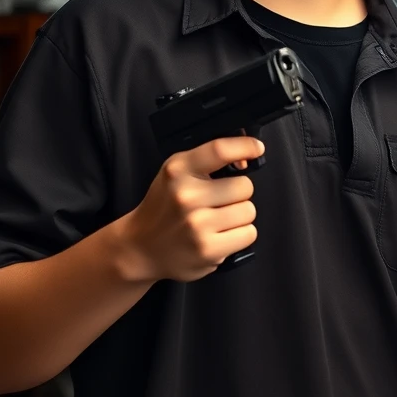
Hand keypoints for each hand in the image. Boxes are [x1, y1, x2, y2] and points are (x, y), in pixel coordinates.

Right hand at [115, 136, 263, 282]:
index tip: (257, 149)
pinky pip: (248, 234)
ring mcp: (197, 225)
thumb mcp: (178, 172)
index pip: (220, 150)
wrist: (140, 247)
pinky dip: (239, 235)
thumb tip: (248, 156)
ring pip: (249, 211)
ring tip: (217, 220)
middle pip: (245, 186)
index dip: (246, 146)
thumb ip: (210, 159)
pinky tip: (219, 236)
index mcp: (178, 170)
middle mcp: (186, 196)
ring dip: (239, 216)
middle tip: (218, 201)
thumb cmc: (166, 206)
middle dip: (237, 193)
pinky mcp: (208, 250)